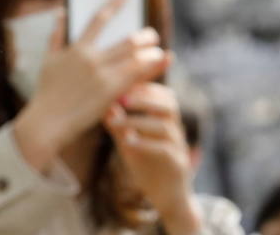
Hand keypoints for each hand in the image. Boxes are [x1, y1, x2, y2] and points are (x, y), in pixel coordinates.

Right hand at [13, 0, 171, 169]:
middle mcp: (92, 58)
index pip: (98, 20)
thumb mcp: (48, 59)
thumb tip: (62, 11)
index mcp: (76, 48)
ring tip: (160, 51)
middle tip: (152, 35)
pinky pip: (136, 76)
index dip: (114, 5)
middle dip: (143, 36)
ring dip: (151, 52)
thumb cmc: (47, 92)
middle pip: (126, 41)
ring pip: (135, 57)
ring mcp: (103, 75)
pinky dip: (151, 68)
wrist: (48, 121)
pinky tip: (162, 63)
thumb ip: (56, 34)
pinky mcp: (111, 92)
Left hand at [104, 83, 200, 234]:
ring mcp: (178, 147)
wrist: (167, 197)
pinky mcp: (178, 165)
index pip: (160, 93)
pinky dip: (145, 144)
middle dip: (143, 97)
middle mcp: (175, 130)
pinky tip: (128, 142)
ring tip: (115, 121)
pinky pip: (165, 150)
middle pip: (168, 103)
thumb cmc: (147, 163)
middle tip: (120, 98)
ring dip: (137, 120)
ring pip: (164, 125)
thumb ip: (117, 123)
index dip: (142, 86)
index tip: (119, 82)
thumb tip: (100, 102)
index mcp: (165, 119)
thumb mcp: (128, 141)